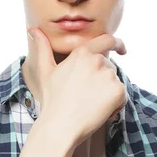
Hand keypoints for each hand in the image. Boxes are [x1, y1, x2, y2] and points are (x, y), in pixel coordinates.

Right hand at [27, 28, 127, 147]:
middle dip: (103, 81)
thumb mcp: (46, 71)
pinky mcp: (118, 91)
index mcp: (82, 52)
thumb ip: (43, 48)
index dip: (117, 43)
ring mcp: (109, 75)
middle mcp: (97, 60)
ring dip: (108, 93)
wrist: (60, 126)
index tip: (122, 49)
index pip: (106, 40)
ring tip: (89, 105)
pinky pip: (122, 96)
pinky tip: (100, 112)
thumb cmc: (52, 100)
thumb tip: (33, 30)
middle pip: (109, 67)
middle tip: (86, 98)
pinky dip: (115, 105)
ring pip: (115, 82)